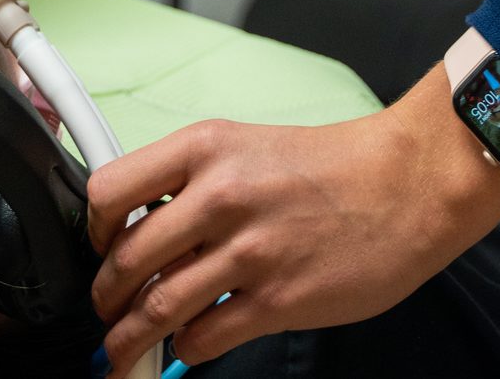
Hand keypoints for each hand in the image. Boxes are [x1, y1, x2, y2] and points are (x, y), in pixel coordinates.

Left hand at [88, 64, 499, 370]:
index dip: (94, 230)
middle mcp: (219, 195)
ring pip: (156, 308)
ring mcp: (247, 251)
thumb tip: (149, 229)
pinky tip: (188, 347)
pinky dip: (186, 350)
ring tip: (121, 353)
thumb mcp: (249, 147)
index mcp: (206, 147)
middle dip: (106, 298)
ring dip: (129, 341)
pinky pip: (203, 338)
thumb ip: (196, 182)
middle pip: (125, 259)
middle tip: (106, 312)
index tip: (99, 248)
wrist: (405, 184)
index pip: (110, 189)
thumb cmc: (331, 166)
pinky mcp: (276, 300)